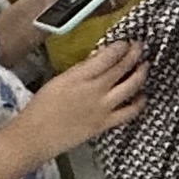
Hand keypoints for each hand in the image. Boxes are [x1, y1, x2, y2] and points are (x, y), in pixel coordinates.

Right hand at [12, 42, 144, 157]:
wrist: (34, 136)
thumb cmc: (40, 108)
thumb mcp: (58, 81)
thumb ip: (80, 71)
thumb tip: (97, 61)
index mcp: (78, 77)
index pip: (107, 56)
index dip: (120, 47)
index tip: (125, 42)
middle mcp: (94, 90)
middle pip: (122, 67)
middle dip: (134, 54)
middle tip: (139, 47)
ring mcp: (102, 108)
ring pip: (131, 86)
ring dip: (141, 73)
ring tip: (144, 66)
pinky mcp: (105, 124)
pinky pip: (130, 112)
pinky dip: (139, 103)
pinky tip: (142, 96)